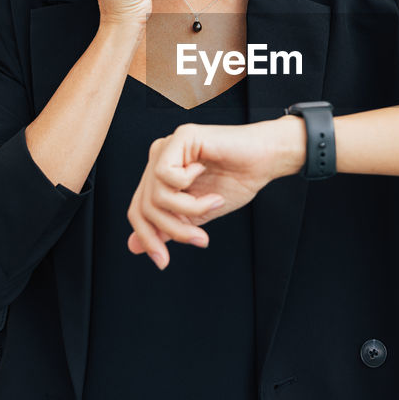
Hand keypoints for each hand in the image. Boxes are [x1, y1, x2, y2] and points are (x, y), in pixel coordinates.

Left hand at [126, 117, 305, 268]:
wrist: (266, 159)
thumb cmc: (238, 180)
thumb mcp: (199, 212)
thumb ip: (169, 226)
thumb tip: (132, 247)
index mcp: (161, 175)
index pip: (138, 210)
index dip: (147, 238)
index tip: (163, 262)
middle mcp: (159, 158)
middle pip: (145, 206)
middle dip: (172, 229)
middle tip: (200, 238)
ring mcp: (168, 146)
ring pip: (155, 195)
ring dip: (188, 209)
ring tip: (214, 203)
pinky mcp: (180, 137)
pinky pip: (166, 175)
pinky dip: (189, 187)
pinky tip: (206, 174)